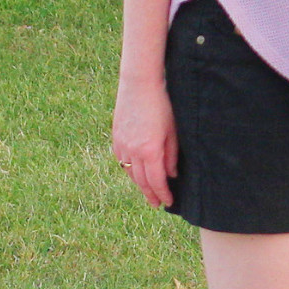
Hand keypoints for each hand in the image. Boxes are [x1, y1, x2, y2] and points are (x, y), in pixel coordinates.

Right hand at [111, 78, 177, 208]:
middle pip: (141, 181)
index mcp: (149, 151)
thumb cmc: (161, 105)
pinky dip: (129, 170)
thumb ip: (171, 155)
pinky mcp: (116, 137)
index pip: (156, 181)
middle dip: (150, 194)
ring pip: (129, 172)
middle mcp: (133, 151)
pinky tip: (135, 172)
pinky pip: (121, 160)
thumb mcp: (173, 131)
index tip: (168, 202)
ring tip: (147, 191)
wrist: (139, 84)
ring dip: (139, 184)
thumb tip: (171, 175)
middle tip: (156, 204)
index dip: (162, 194)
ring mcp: (122, 144)